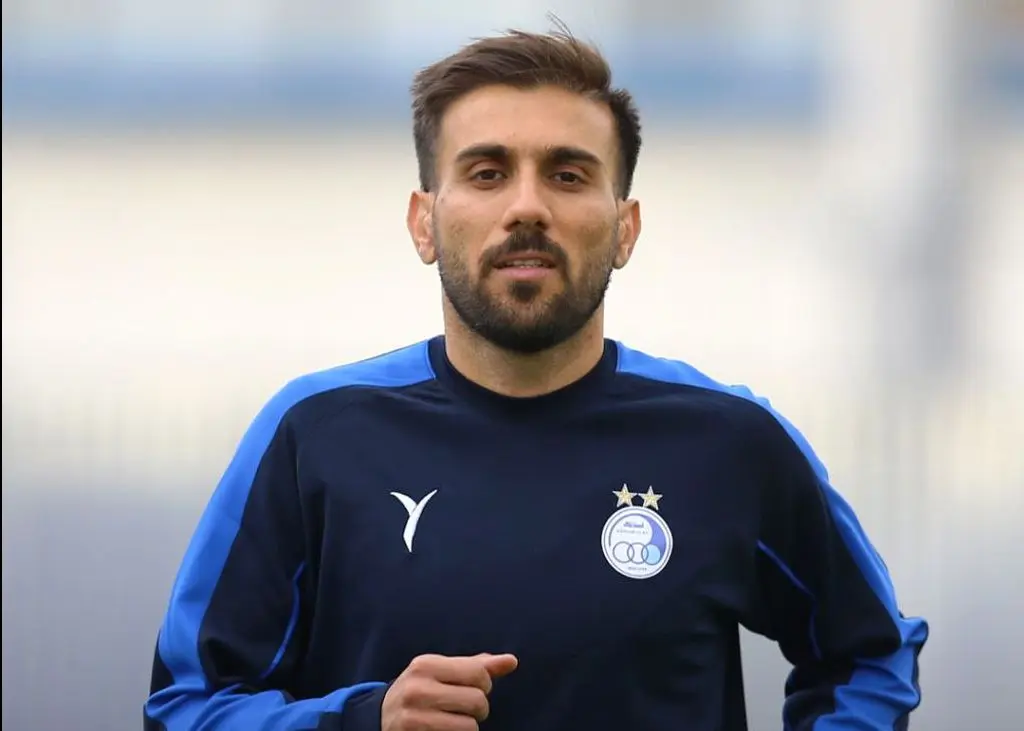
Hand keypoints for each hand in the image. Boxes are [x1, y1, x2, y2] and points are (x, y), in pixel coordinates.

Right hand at [380, 652, 518, 730]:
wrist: (380, 718)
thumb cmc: (420, 691)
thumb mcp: (441, 672)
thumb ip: (475, 666)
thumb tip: (511, 661)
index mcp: (426, 665)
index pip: (479, 674)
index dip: (484, 684)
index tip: (472, 688)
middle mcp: (418, 689)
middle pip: (478, 701)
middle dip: (478, 708)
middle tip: (461, 708)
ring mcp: (414, 718)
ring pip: (470, 727)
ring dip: (467, 727)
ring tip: (451, 721)